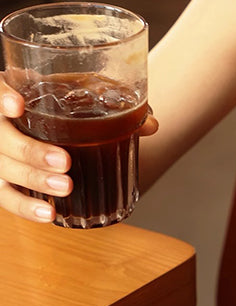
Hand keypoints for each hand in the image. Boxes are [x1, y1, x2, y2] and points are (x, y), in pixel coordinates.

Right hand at [0, 75, 157, 222]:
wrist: (54, 120)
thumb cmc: (68, 103)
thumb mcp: (87, 96)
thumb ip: (114, 107)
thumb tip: (151, 126)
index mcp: (15, 92)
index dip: (1, 98)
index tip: (18, 106)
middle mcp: (2, 122)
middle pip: (0, 138)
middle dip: (30, 151)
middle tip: (64, 162)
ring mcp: (0, 152)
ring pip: (2, 168)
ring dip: (32, 179)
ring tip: (65, 188)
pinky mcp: (4, 178)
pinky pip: (5, 195)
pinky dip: (25, 206)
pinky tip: (47, 213)